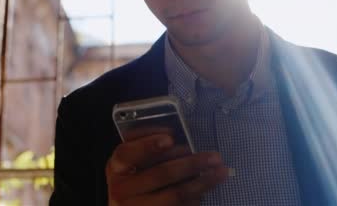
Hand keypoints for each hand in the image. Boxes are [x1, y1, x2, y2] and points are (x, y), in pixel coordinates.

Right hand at [105, 134, 227, 205]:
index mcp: (116, 167)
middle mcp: (121, 189)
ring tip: (220, 172)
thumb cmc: (134, 182)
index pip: (127, 153)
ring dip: (202, 183)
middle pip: (159, 174)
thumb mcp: (133, 163)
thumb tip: (178, 142)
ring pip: (174, 195)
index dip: (148, 145)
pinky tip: (206, 190)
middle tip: (213, 157)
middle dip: (190, 163)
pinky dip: (195, 199)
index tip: (170, 138)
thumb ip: (150, 151)